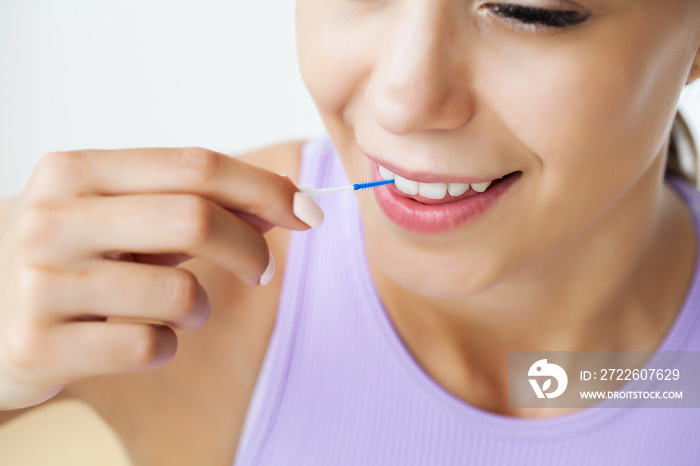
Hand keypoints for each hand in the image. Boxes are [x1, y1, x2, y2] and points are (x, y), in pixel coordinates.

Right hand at [0, 147, 322, 408]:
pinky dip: (167, 346)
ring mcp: (40, 283)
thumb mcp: (116, 216)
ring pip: (179, 294)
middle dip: (250, 247)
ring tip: (179, 310)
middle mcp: (53, 218)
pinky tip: (143, 340)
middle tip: (261, 268)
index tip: (308, 212)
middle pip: (195, 219)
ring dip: (200, 308)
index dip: (263, 188)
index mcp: (76, 172)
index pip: (194, 166)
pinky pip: (150, 347)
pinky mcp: (38, 345)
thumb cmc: (69, 257)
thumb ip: (189, 205)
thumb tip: (284, 202)